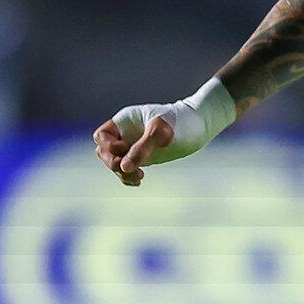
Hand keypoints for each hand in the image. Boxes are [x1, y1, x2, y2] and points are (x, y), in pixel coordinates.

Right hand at [93, 80, 236, 186]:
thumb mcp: (161, 133)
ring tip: (140, 177)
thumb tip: (124, 167)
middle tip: (133, 170)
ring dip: (122, 174)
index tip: (124, 151)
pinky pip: (129, 170)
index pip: (102, 137)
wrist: (201, 124)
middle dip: (114, 163)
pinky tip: (140, 181)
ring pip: (116, 164)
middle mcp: (127, 134)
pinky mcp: (145, 157)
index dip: (108, 147)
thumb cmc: (181, 122)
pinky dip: (129, 178)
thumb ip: (142, 148)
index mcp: (125, 121)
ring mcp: (135, 146)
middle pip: (105, 153)